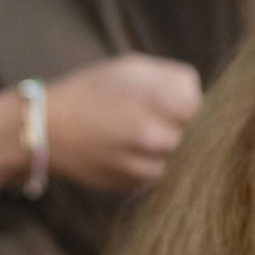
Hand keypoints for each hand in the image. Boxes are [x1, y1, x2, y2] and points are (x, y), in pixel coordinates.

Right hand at [0, 54, 201, 194]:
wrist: (46, 130)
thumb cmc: (91, 91)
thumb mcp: (134, 68)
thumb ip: (176, 80)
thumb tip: (203, 100)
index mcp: (159, 100)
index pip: (207, 109)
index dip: (198, 106)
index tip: (184, 105)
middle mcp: (155, 136)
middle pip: (200, 138)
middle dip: (191, 130)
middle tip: (170, 121)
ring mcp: (146, 166)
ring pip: (184, 161)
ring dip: (177, 150)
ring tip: (152, 136)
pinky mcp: (135, 186)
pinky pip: (164, 175)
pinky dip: (159, 165)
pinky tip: (138, 152)